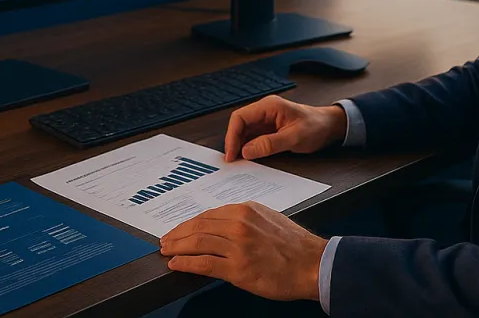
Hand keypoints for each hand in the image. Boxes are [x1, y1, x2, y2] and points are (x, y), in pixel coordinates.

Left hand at [160, 201, 327, 300]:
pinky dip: (186, 263)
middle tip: (165, 240)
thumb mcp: (269, 220)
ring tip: (167, 251)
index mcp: (246, 210)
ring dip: (177, 247)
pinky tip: (176, 264)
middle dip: (178, 234)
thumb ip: (246, 220)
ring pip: (197, 242)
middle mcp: (239, 224)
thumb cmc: (295, 246)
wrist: (313, 265)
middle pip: (199, 226)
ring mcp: (237, 246)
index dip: (189, 223)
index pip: (209, 214)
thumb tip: (223, 227)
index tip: (179, 230)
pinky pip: (204, 263)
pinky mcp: (238, 268)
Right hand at [224, 95, 346, 161]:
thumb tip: (246, 151)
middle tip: (232, 161)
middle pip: (240, 125)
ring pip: (245, 132)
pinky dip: (249, 148)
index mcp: (269, 106)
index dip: (232, 136)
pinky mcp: (270, 129)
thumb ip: (270, 144)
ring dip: (241, 146)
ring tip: (239, 162)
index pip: (240, 117)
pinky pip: (254, 137)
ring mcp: (267, 119)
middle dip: (234, 142)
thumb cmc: (316, 126)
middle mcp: (265, 110)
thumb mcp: (294, 137)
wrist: (330, 126)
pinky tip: (249, 158)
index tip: (232, 153)